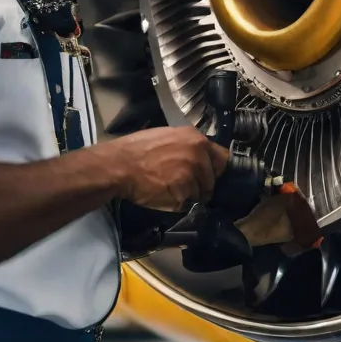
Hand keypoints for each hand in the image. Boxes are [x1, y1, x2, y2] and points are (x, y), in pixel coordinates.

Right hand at [105, 127, 229, 210]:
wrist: (118, 165)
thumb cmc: (136, 149)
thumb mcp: (166, 136)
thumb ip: (187, 146)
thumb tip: (198, 156)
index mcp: (196, 138)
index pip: (222, 158)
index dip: (213, 169)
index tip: (205, 176)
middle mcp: (199, 154)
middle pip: (213, 179)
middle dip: (201, 185)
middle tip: (182, 186)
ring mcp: (193, 174)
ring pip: (201, 194)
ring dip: (190, 197)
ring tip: (169, 190)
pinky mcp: (184, 192)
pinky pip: (189, 204)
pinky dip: (179, 204)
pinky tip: (164, 195)